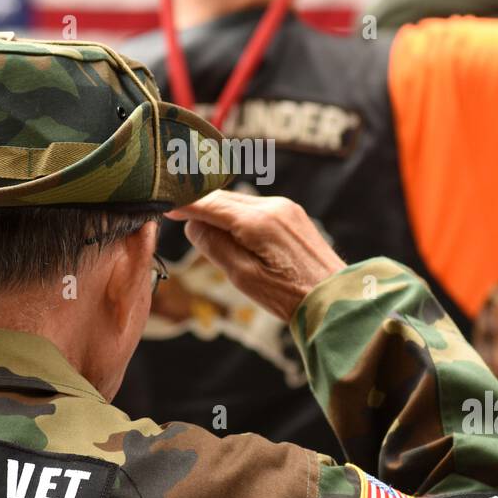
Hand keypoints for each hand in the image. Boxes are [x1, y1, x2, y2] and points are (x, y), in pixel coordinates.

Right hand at [166, 190, 345, 322]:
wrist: (334, 299)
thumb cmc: (288, 295)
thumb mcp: (242, 277)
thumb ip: (214, 246)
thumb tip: (192, 225)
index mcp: (258, 221)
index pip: (210, 203)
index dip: (185, 203)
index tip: (164, 205)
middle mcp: (273, 206)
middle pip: (224, 198)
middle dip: (200, 206)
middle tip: (176, 217)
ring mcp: (286, 208)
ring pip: (239, 202)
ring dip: (220, 212)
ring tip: (204, 230)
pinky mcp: (293, 215)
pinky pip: (255, 208)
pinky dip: (238, 216)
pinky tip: (233, 234)